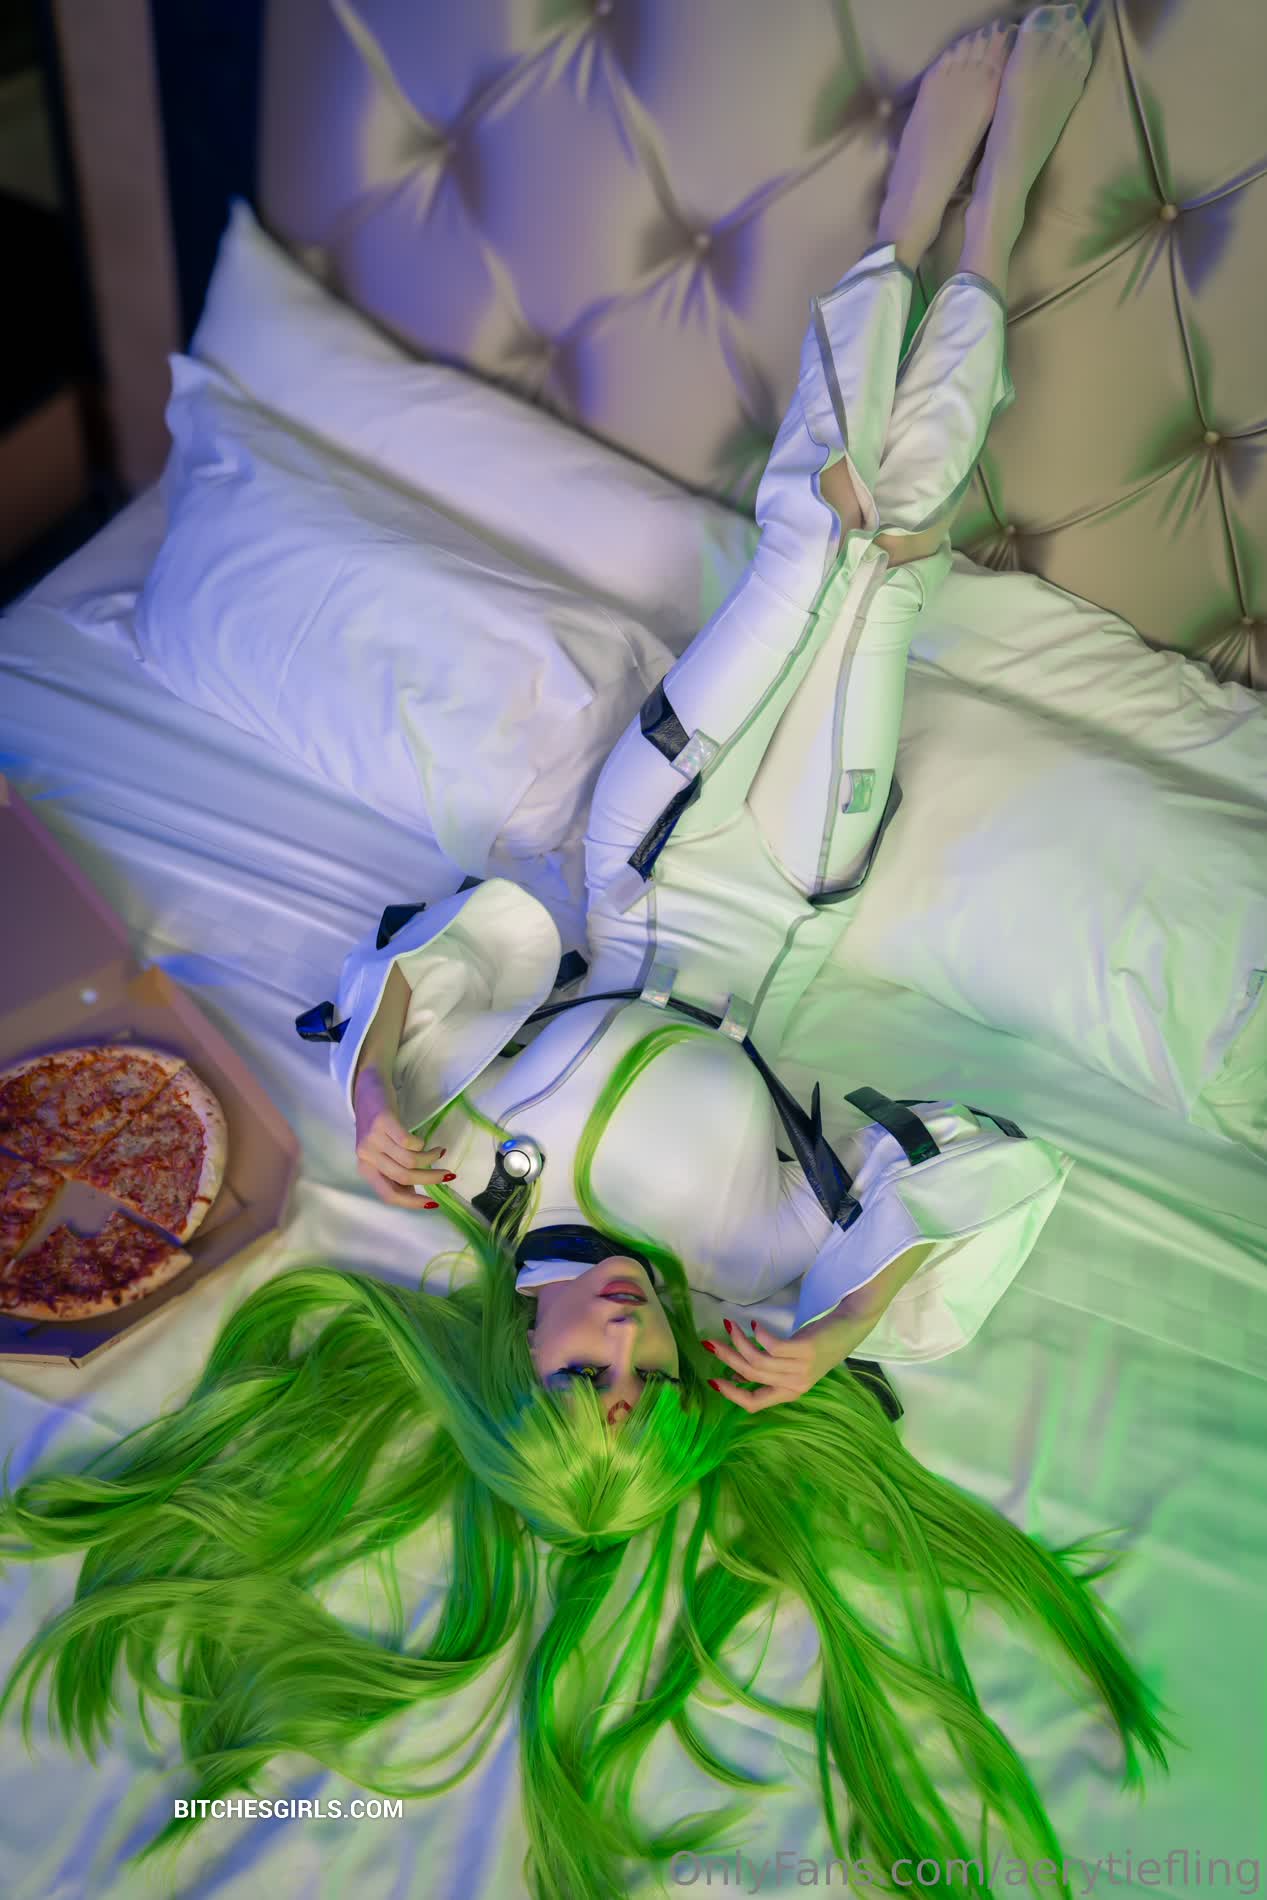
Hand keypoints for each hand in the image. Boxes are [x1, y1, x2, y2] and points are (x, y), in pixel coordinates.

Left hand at [353, 1065, 451, 1209]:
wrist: (365, 1089)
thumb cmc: (377, 1125)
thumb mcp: (381, 1153)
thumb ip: (393, 1173)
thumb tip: (413, 1192)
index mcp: (365, 1169)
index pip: (389, 1195)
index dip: (413, 1203)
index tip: (435, 1203)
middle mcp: (366, 1156)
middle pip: (403, 1177)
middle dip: (430, 1179)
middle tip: (448, 1175)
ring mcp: (373, 1138)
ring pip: (409, 1161)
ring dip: (430, 1159)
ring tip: (440, 1153)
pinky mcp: (382, 1121)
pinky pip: (408, 1141)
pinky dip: (422, 1144)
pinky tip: (426, 1141)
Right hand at [702, 1311, 873, 1412]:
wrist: (849, 1328)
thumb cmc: (817, 1346)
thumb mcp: (790, 1365)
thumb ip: (765, 1373)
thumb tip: (733, 1374)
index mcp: (788, 1393)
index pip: (753, 1404)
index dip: (731, 1394)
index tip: (711, 1379)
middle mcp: (794, 1385)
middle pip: (751, 1376)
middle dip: (726, 1358)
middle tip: (709, 1342)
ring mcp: (801, 1369)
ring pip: (758, 1361)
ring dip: (739, 1342)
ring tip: (730, 1326)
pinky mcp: (805, 1351)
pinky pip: (773, 1346)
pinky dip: (759, 1335)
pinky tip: (755, 1324)